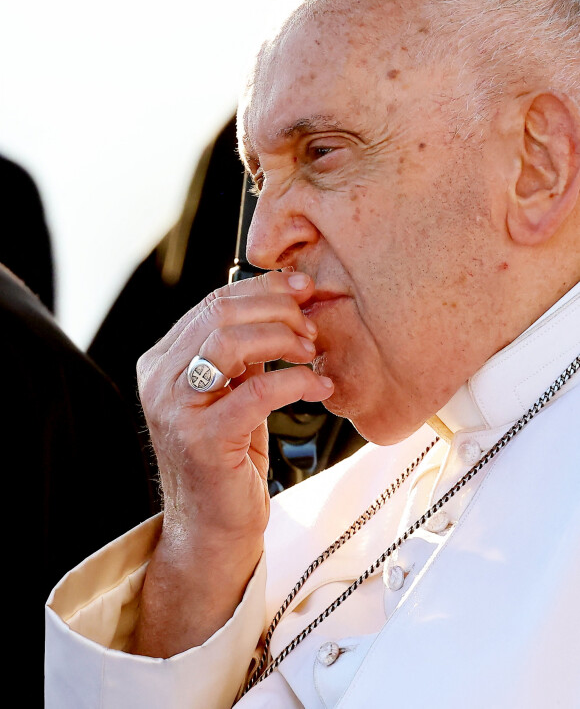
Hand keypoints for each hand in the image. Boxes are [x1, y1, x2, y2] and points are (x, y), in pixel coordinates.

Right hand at [132, 270, 333, 656]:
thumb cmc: (228, 462)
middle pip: (221, 314)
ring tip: (311, 353)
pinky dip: (295, 382)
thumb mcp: (232, 394)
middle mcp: (161, 380)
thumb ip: (244, 352)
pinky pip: (256, 391)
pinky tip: (318, 387)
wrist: (212, 531)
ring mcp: (175, 410)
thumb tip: (284, 304)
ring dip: (283, 339)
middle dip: (277, 309)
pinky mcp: (202, 440)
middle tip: (311, 324)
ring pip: (232, 342)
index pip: (212, 303)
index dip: (263, 289)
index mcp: (164, 362)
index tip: (302, 287)